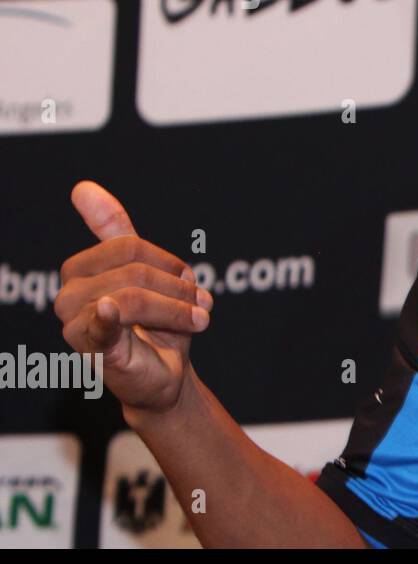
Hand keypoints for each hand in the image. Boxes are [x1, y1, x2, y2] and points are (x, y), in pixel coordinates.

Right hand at [53, 181, 212, 416]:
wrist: (164, 376)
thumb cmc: (154, 322)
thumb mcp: (143, 271)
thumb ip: (114, 231)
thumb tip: (82, 187)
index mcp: (80, 270)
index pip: (128, 245)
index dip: (167, 262)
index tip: (190, 280)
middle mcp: (69, 294)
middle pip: (134, 269)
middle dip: (177, 287)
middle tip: (202, 304)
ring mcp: (77, 324)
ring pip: (134, 295)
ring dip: (177, 309)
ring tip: (198, 320)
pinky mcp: (93, 351)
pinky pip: (100, 326)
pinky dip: (106, 318)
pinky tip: (110, 310)